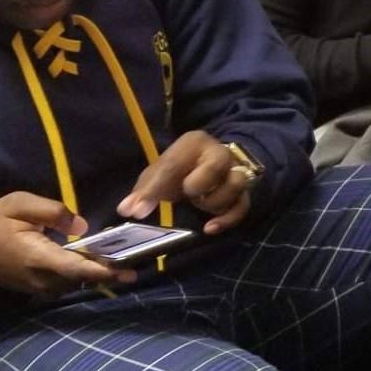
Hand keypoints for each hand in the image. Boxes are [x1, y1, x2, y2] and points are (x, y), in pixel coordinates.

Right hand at [0, 193, 131, 294]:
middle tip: (138, 257)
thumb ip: (52, 211)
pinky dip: (85, 273)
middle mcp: (42, 279)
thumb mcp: (17, 204)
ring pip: (78, 282)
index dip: (103, 270)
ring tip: (124, 257)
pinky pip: (68, 282)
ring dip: (99, 271)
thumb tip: (82, 225)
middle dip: (109, 269)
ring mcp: (40, 287)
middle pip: (83, 277)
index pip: (76, 268)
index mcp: (38, 257)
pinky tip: (99, 260)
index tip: (128, 270)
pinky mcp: (40, 289)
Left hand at [118, 131, 253, 233]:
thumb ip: (144, 191)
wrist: (212, 164)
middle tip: (188, 195)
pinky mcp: (244, 192)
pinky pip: (242, 206)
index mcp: (194, 142)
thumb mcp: (160, 173)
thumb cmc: (182, 169)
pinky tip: (210, 228)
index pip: (173, 165)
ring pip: (234, 185)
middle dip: (198, 185)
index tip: (137, 212)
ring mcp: (236, 172)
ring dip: (213, 202)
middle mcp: (220, 153)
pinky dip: (227, 219)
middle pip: (216, 166)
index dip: (154, 190)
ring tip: (199, 204)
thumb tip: (127, 209)